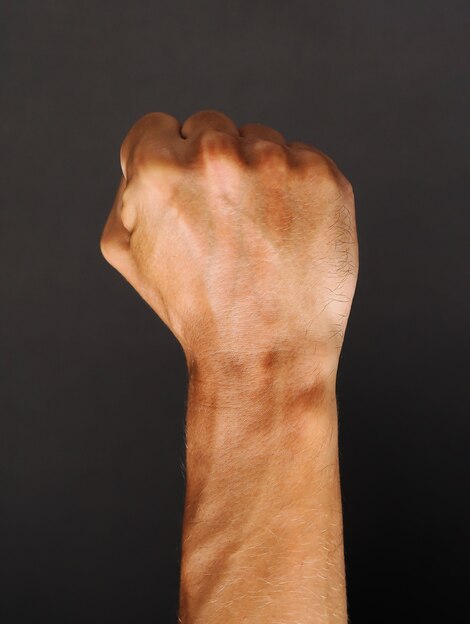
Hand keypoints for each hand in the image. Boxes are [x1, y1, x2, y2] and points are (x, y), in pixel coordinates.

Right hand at [100, 110, 357, 373]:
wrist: (266, 351)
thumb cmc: (197, 309)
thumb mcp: (129, 255)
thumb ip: (126, 192)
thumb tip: (143, 161)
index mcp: (160, 170)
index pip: (157, 128)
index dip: (166, 160)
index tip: (184, 191)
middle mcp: (217, 155)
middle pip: (209, 127)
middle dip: (211, 165)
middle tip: (223, 221)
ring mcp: (276, 163)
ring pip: (259, 141)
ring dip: (256, 175)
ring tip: (259, 234)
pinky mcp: (322, 177)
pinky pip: (301, 160)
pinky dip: (295, 189)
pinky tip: (288, 233)